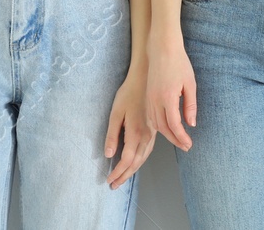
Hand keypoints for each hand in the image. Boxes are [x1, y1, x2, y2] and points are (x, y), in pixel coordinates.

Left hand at [105, 68, 156, 187]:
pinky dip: (141, 160)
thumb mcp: (116, 113)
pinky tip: (137, 162)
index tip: (108, 180)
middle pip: (136, 162)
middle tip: (114, 185)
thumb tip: (108, 154)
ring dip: (133, 170)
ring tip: (124, 178)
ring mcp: (152, 133)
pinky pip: (148, 150)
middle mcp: (146, 136)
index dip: (117, 173)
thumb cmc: (129, 93)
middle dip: (124, 176)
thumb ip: (112, 135)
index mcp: (135, 133)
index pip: (126, 160)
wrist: (146, 78)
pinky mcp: (155, 129)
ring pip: (143, 158)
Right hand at [145, 38, 196, 151]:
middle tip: (185, 146)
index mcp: (168, 98)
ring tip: (178, 139)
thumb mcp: (190, 84)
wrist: (162, 48)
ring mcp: (149, 99)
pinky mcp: (148, 96)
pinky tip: (167, 128)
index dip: (182, 137)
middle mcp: (155, 101)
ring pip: (156, 124)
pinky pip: (151, 116)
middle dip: (175, 139)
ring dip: (167, 134)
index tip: (189, 144)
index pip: (174, 125)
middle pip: (164, 128)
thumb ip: (190, 105)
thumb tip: (191, 124)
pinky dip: (159, 125)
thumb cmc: (179, 63)